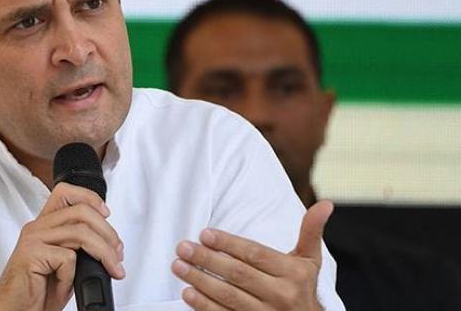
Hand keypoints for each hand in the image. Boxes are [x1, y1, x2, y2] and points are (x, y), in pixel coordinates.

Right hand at [0, 183, 124, 310]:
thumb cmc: (36, 292)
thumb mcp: (64, 265)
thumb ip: (80, 248)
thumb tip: (109, 246)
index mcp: (44, 226)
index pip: (66, 193)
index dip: (90, 198)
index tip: (106, 214)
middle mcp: (37, 228)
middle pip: (80, 211)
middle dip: (108, 233)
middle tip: (117, 254)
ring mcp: (33, 240)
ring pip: (80, 232)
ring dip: (104, 253)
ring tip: (111, 268)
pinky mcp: (31, 254)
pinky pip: (67, 258)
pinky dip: (73, 275)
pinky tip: (65, 285)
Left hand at [171, 200, 333, 309]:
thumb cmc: (302, 288)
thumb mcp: (309, 261)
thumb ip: (311, 231)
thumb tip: (326, 204)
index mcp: (294, 274)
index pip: (255, 255)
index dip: (229, 244)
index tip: (204, 234)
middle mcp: (281, 296)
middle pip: (237, 275)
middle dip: (207, 260)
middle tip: (183, 248)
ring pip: (228, 296)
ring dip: (199, 281)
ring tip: (179, 266)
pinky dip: (204, 306)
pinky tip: (187, 293)